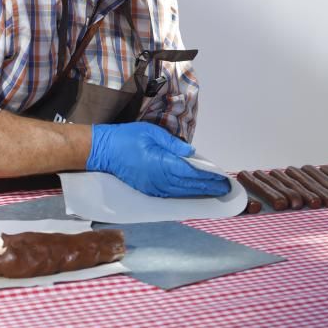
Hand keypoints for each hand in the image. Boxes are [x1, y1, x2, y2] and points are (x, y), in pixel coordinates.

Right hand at [86, 122, 230, 197]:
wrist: (103, 151)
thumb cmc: (127, 138)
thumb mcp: (152, 133)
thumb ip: (174, 144)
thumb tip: (191, 152)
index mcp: (162, 164)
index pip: (192, 173)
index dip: (209, 177)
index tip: (223, 178)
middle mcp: (159, 179)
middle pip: (189, 185)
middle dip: (208, 187)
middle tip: (225, 188)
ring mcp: (152, 187)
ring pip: (180, 192)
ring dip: (198, 192)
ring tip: (213, 191)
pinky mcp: (147, 189)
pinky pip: (170, 194)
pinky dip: (184, 193)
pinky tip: (192, 192)